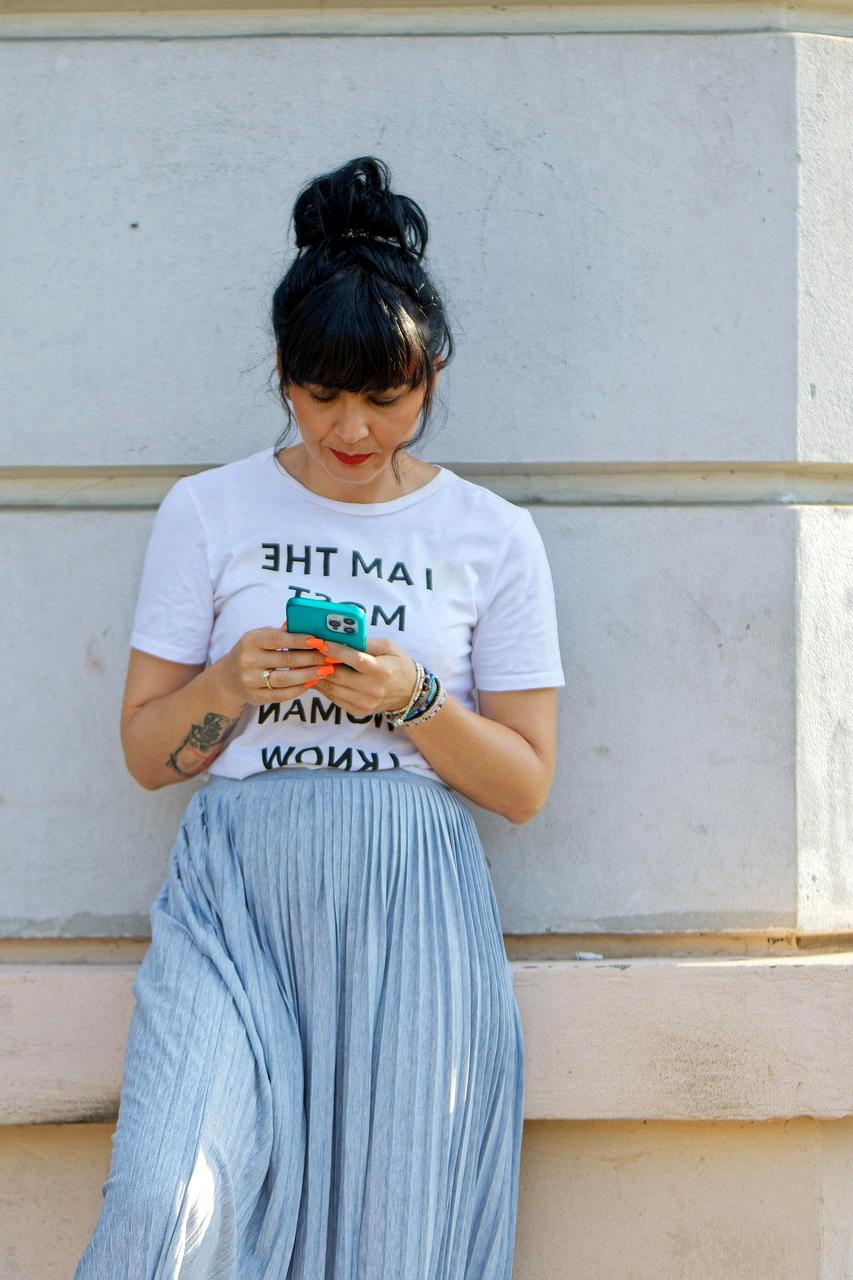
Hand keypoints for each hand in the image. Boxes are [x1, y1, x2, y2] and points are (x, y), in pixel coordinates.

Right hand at [212, 627, 346, 706]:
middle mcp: (248, 660)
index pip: (278, 639)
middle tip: (330, 657)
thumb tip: (304, 624)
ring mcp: (250, 680)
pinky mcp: (255, 697)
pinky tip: (311, 683)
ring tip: (326, 671)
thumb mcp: (259, 637)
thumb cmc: (250, 652)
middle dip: (312, 658)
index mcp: (251, 640)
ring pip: (285, 679)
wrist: (227, 679)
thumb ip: (280, 633)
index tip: (319, 641)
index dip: (300, 640)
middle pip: (286, 660)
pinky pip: (281, 695)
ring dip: (309, 675)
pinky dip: (298, 690)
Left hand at [297, 635, 419, 717]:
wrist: (409, 693)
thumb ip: (366, 642)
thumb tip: (341, 635)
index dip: (336, 651)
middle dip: (319, 663)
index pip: (356, 660)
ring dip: (316, 675)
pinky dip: (323, 686)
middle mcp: (373, 689)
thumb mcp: (388, 647)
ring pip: (332, 688)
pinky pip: (334, 698)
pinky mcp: (357, 711)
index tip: (320, 641)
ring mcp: (364, 703)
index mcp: (382, 670)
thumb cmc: (397, 664)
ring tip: (305, 662)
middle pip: (339, 676)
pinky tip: (315, 675)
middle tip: (305, 651)